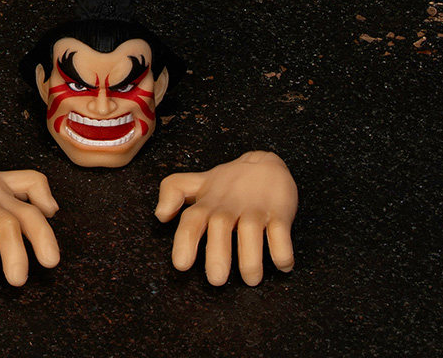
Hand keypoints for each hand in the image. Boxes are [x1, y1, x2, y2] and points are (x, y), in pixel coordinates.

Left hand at [155, 150, 296, 285]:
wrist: (267, 163)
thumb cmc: (228, 183)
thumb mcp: (198, 183)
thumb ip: (173, 192)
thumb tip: (159, 215)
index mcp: (208, 202)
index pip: (191, 220)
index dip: (184, 241)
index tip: (181, 265)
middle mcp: (229, 206)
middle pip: (219, 227)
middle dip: (218, 254)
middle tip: (216, 279)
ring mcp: (255, 209)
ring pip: (251, 233)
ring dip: (251, 259)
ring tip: (251, 279)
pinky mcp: (279, 213)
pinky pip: (281, 234)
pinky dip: (283, 252)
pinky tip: (282, 265)